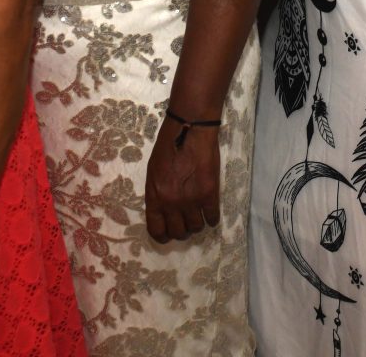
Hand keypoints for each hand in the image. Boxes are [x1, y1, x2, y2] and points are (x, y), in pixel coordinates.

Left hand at [145, 115, 220, 242]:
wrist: (189, 130)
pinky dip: (212, 218)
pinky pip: (212, 218)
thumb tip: (163, 210)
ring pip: (196, 227)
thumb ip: (157, 193)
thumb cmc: (168, 147)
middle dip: (182, 230)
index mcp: (154, 197)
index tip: (169, 233)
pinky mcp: (209, 194)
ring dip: (197, 223)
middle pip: (178, 232)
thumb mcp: (153, 172)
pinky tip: (211, 211)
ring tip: (199, 213)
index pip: (156, 230)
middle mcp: (171, 203)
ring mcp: (191, 200)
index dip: (163, 236)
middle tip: (186, 221)